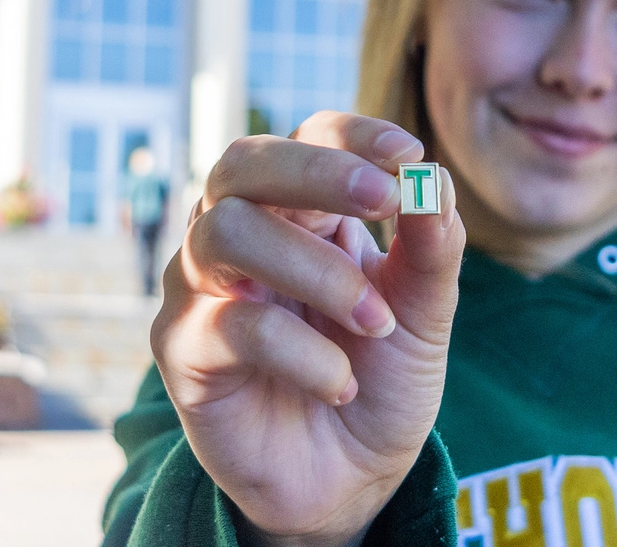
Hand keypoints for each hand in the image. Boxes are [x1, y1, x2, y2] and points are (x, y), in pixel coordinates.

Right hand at [150, 112, 464, 546]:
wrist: (349, 479)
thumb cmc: (376, 380)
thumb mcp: (422, 315)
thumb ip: (430, 250)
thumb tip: (434, 180)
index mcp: (296, 212)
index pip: (305, 138)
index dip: (350, 135)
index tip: (407, 154)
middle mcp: (236, 236)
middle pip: (241, 164)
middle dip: (315, 171)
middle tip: (383, 199)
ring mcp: (200, 289)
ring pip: (223, 232)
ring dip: (314, 269)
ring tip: (374, 321)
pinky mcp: (183, 350)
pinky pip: (231, 324)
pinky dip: (302, 351)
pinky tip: (342, 385)